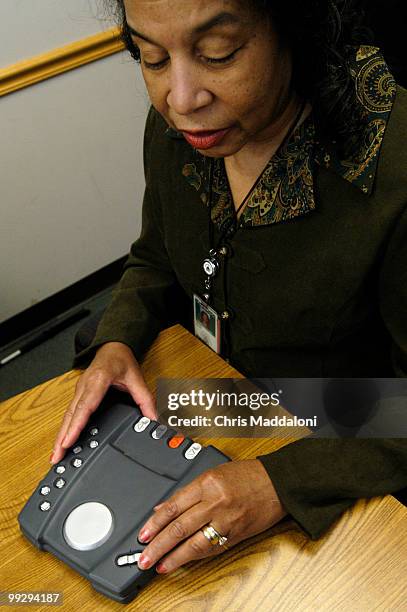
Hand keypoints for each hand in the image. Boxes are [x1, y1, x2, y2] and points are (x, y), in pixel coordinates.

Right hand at [51, 342, 156, 463]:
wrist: (112, 347)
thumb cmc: (121, 359)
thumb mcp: (136, 377)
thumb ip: (145, 399)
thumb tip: (153, 418)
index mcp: (98, 381)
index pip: (85, 406)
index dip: (76, 425)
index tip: (68, 441)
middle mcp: (85, 386)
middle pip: (71, 415)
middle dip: (63, 437)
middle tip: (57, 456)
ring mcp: (79, 389)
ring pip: (68, 415)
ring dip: (61, 434)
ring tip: (56, 454)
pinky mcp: (78, 393)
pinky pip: (70, 412)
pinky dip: (65, 427)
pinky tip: (62, 440)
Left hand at [137, 460, 286, 573]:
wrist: (278, 483)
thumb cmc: (247, 475)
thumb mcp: (214, 473)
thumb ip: (188, 492)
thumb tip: (164, 508)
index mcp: (207, 483)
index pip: (173, 506)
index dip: (155, 524)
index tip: (143, 535)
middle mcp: (215, 502)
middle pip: (180, 527)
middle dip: (159, 545)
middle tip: (144, 557)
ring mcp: (226, 520)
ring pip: (195, 543)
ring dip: (174, 557)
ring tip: (160, 565)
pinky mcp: (236, 534)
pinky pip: (212, 548)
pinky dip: (195, 557)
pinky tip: (183, 561)